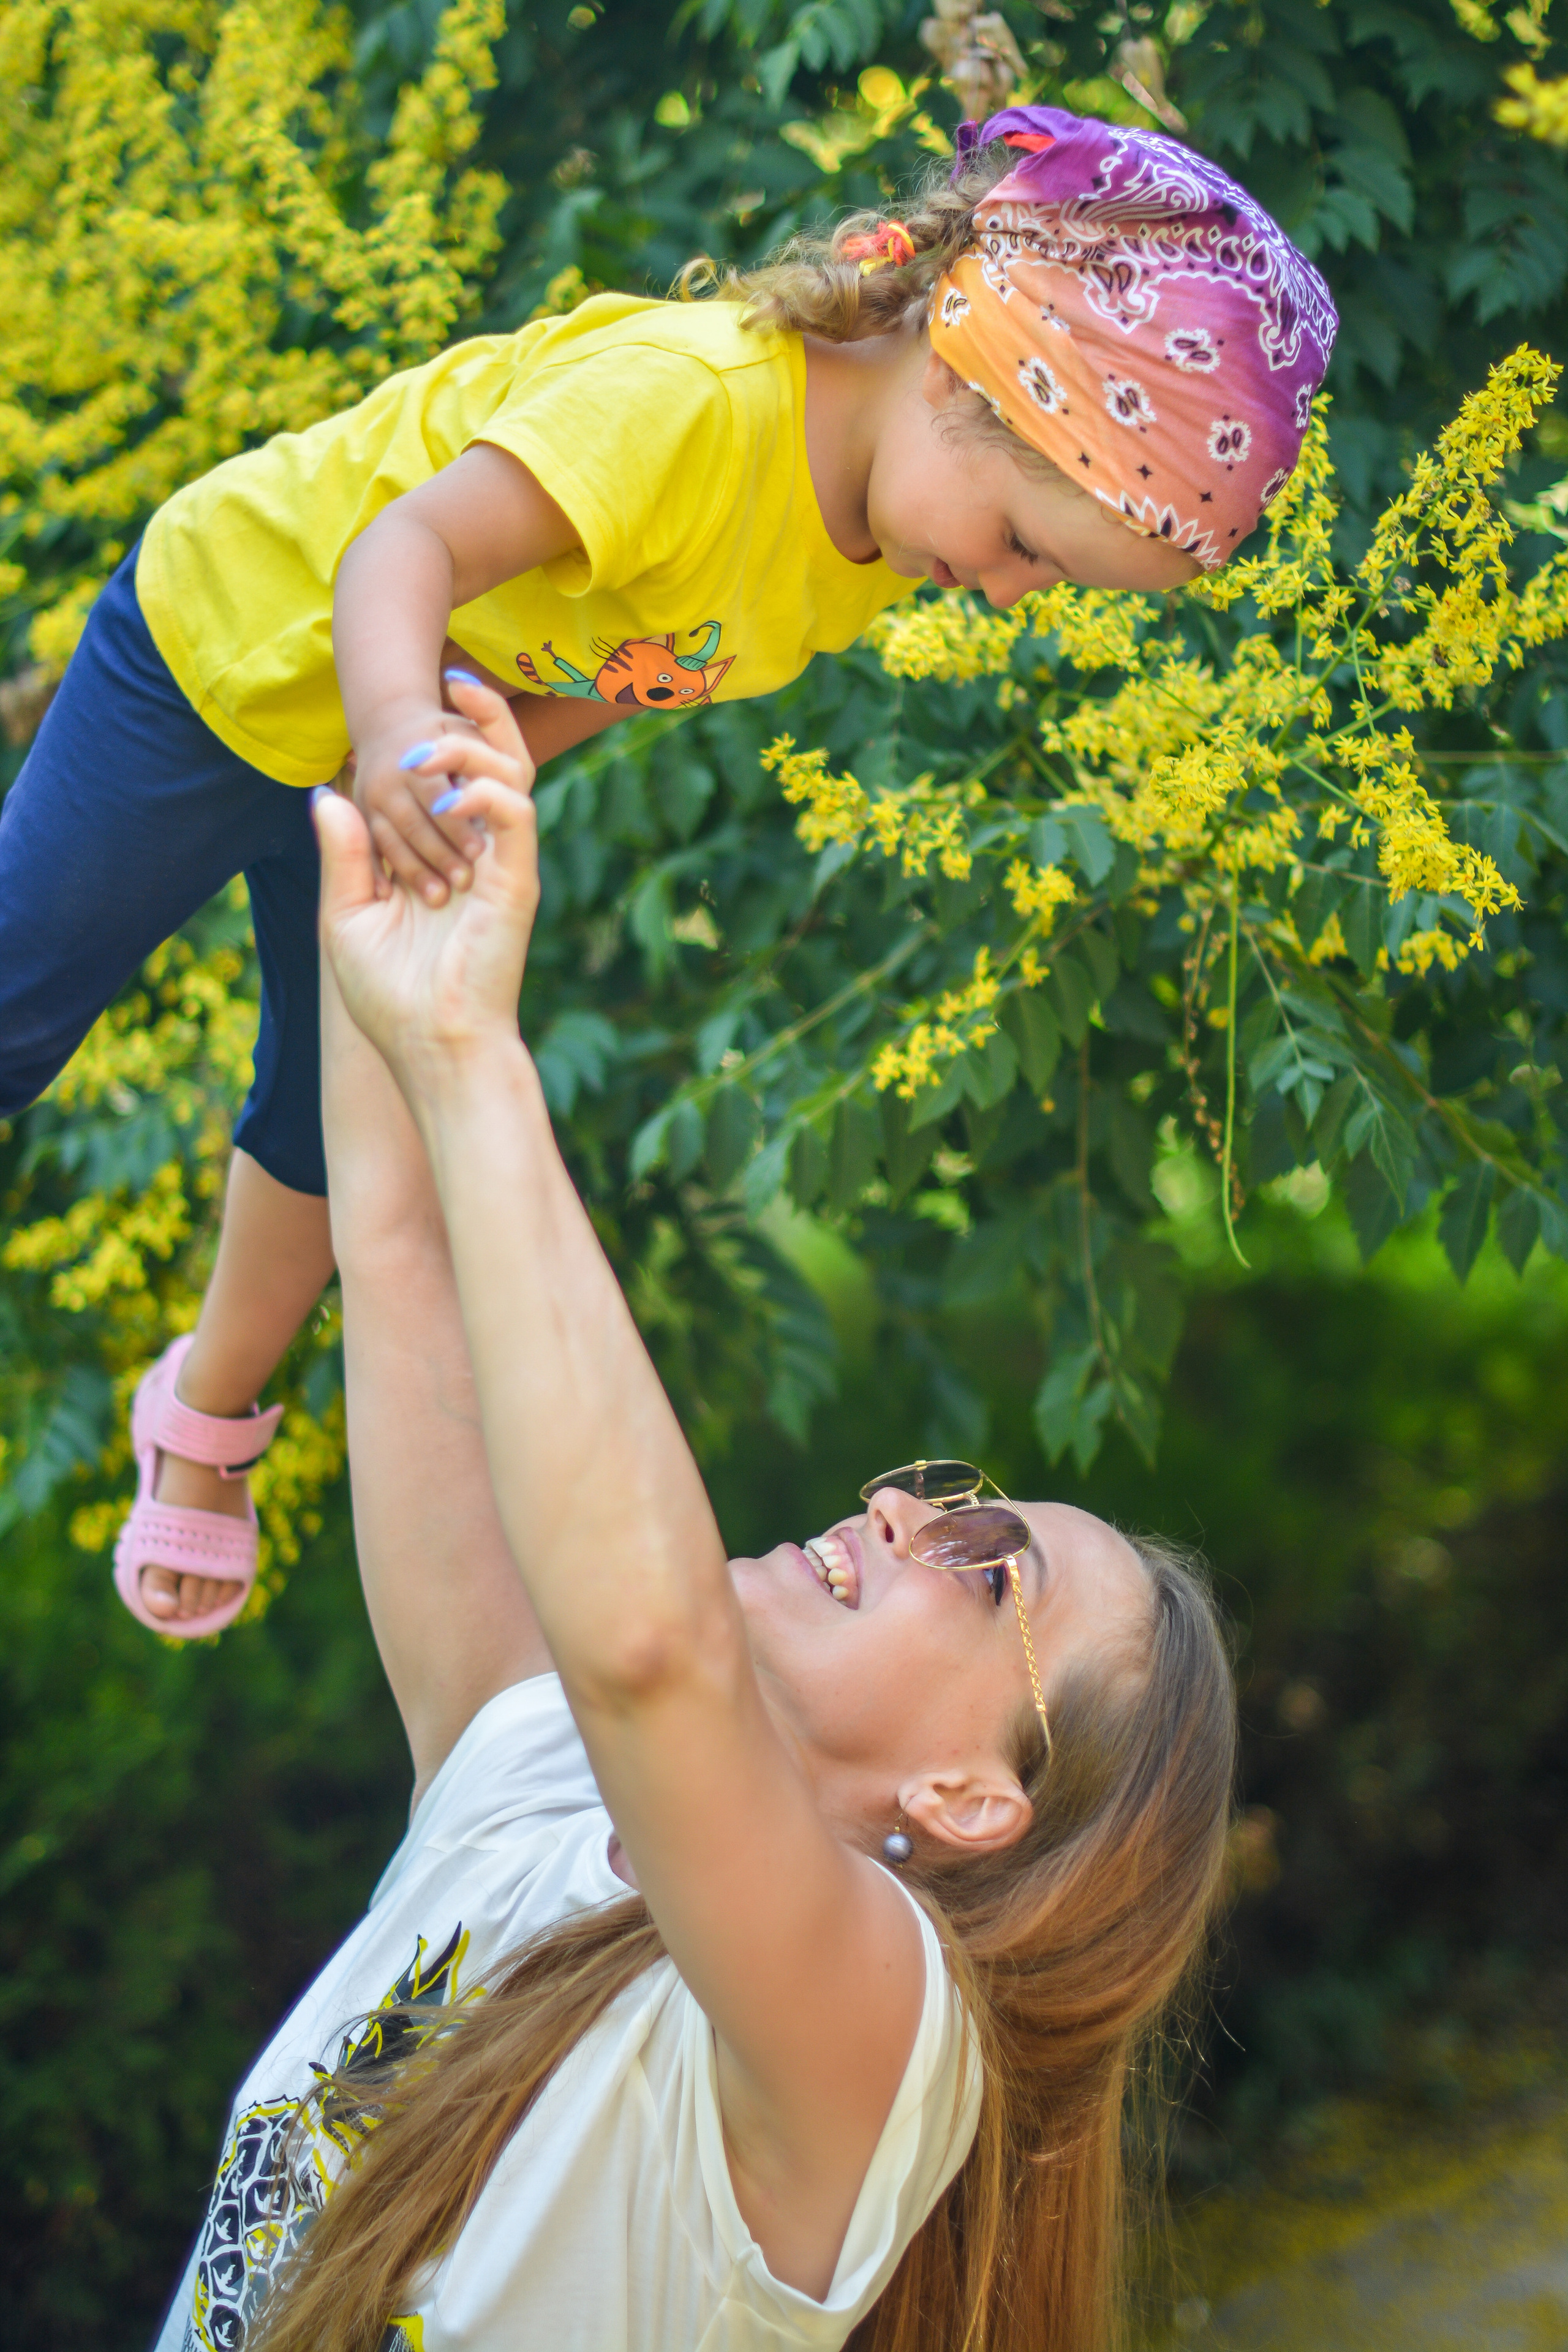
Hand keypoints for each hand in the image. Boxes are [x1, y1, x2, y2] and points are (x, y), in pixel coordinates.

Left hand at [316, 679, 539, 1084]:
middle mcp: (479, 854)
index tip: (398, 709)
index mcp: (444, 859)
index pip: (449, 778)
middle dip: (477, 715)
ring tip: (424, 745)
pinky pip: (516, 812)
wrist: (430, 1047)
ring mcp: (502, 864)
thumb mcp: (347, 916)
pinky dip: (484, 790)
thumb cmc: (390, 998)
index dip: (433, 735)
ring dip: (471, 745)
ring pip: (512, 773)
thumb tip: (328, 795)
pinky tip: (446, 797)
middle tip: (447, 682)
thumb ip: (345, 856)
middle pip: (497, 761)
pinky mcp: (518, 880)